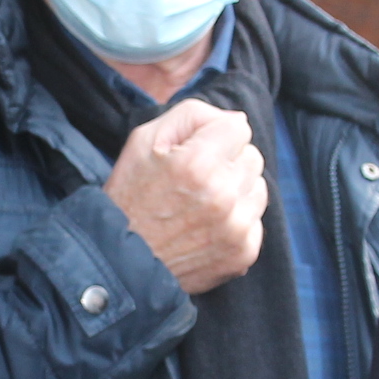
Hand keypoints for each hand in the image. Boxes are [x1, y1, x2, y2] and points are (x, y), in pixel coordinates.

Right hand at [106, 101, 265, 294]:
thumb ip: (192, 115)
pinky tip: (208, 227)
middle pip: (252, 157)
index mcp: (197, 163)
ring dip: (237, 190)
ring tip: (203, 203)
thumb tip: (237, 119)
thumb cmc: (129, 197)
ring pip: (259, 188)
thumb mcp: (143, 140)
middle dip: (228, 162)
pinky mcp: (242, 253)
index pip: (238, 127)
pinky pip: (257, 221)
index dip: (215, 135)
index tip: (196, 151)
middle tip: (196, 179)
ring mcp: (235, 228)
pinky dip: (237, 221)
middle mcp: (222, 195)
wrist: (119, 263)